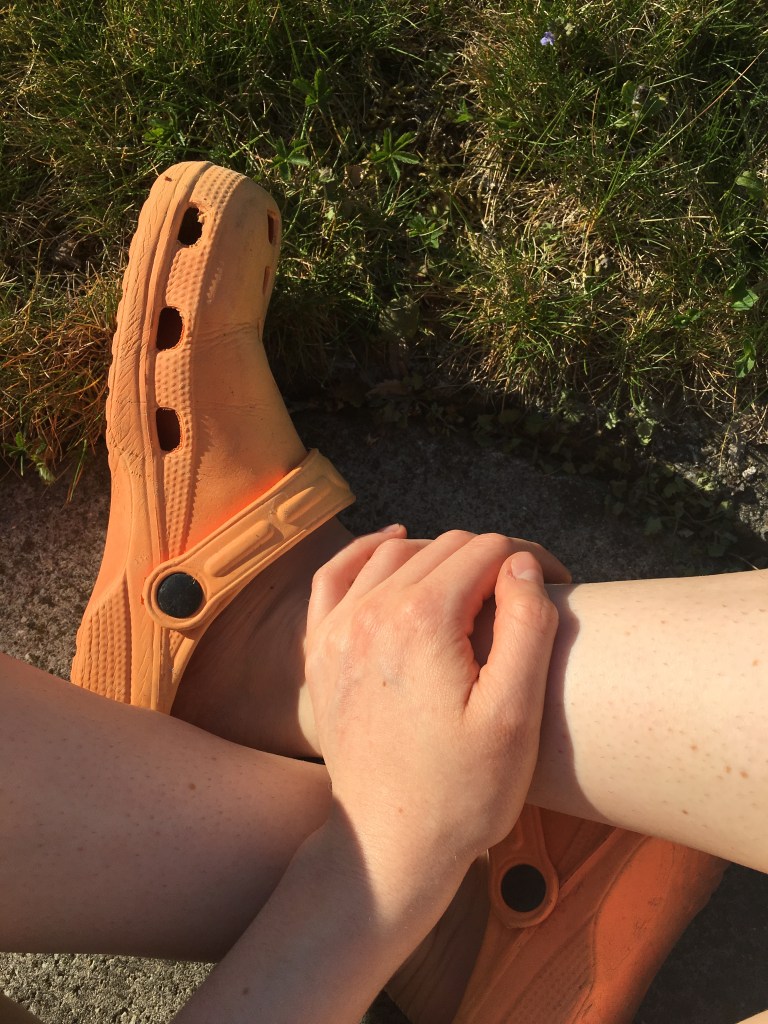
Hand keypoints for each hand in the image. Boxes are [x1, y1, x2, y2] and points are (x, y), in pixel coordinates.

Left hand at [305, 527, 560, 874]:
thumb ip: (527, 627)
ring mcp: (339, 628)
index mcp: (423, 619)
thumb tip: (523, 565)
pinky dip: (365, 552)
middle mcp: (372, 610)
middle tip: (524, 596)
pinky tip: (391, 545)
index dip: (532, 562)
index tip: (559, 587)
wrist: (389, 844)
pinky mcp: (321, 649)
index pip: (488, 551)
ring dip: (440, 556)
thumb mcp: (515, 715)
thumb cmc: (462, 791)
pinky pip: (334, 575)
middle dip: (491, 559)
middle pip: (444, 549)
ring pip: (394, 554)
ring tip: (476, 582)